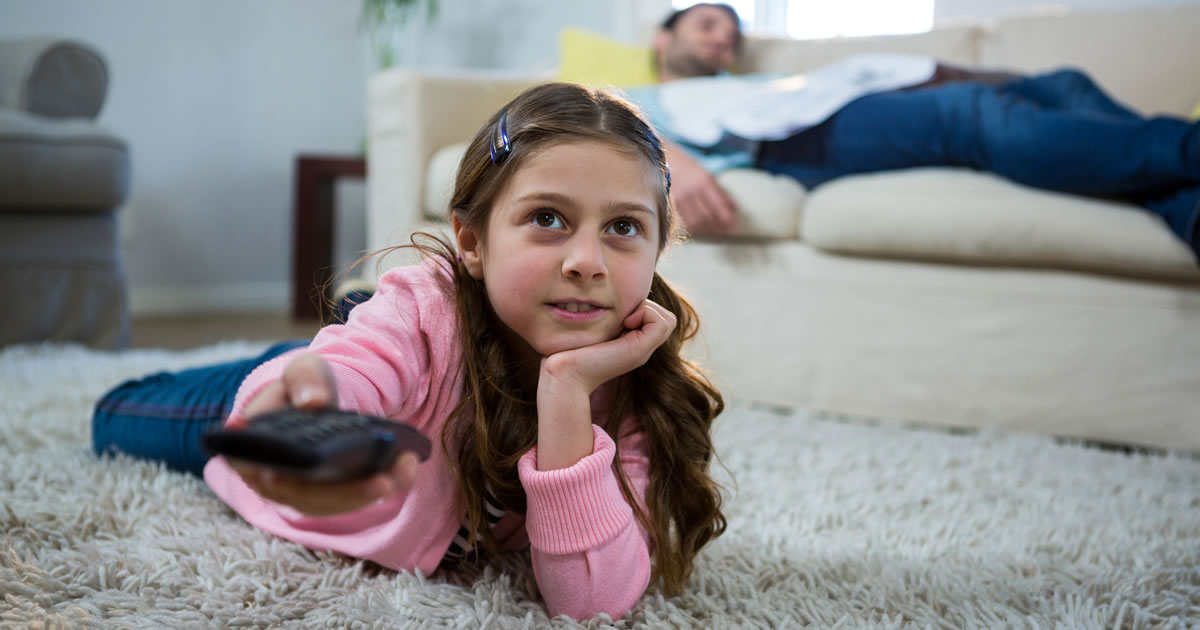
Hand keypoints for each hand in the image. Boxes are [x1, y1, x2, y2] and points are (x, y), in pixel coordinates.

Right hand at [227, 352, 419, 515]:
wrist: (324, 401)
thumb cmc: (305, 387)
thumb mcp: (304, 370)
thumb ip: (305, 378)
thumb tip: (312, 403)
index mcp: (249, 447)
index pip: (259, 468)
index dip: (281, 477)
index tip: (308, 472)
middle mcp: (269, 478)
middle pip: (303, 495)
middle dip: (345, 492)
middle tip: (383, 481)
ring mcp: (299, 493)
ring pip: (332, 504)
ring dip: (369, 493)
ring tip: (402, 471)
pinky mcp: (327, 497)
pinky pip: (352, 500)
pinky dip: (379, 487)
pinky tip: (405, 469)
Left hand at [534, 300, 677, 469]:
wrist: (566, 374)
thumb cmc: (570, 352)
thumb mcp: (594, 329)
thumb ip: (606, 318)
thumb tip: (610, 297)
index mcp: (633, 343)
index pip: (657, 317)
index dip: (642, 307)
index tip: (619, 315)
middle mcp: (642, 348)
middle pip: (666, 318)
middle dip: (647, 306)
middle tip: (623, 317)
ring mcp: (643, 351)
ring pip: (668, 319)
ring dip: (647, 309)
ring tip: (624, 320)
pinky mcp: (640, 350)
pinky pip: (661, 322)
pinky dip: (645, 313)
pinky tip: (624, 323)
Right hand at [665, 142, 737, 236]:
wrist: (662, 158)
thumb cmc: (686, 165)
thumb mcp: (706, 174)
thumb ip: (719, 191)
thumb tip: (733, 207)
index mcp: (704, 181)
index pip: (719, 205)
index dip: (727, 218)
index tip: (733, 225)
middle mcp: (692, 191)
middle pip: (708, 215)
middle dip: (719, 225)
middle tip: (726, 230)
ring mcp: (680, 198)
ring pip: (696, 221)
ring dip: (707, 228)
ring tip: (715, 229)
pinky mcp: (670, 203)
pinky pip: (684, 220)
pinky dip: (694, 226)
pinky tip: (701, 227)